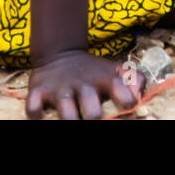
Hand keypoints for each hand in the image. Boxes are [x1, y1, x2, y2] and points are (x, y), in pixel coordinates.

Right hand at [25, 49, 144, 119]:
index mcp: (105, 80)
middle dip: (96, 120)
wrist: (60, 53)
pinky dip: (36, 115)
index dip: (127, 105)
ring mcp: (61, 89)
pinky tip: (43, 117)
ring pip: (66, 113)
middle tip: (95, 119)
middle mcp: (83, 85)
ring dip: (70, 121)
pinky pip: (34, 108)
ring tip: (74, 121)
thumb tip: (141, 96)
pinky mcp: (39, 91)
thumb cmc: (93, 71)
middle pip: (93, 112)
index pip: (122, 93)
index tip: (127, 110)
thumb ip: (135, 80)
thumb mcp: (115, 70)